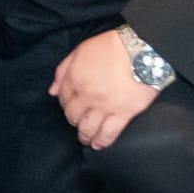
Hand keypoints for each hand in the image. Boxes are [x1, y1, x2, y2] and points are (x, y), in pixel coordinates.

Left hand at [50, 27, 160, 151]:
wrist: (141, 51)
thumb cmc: (112, 47)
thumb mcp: (81, 50)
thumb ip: (63, 70)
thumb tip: (52, 90)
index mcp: (74, 78)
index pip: (63, 99)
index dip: (65, 105)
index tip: (70, 108)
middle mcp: (86, 95)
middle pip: (74, 116)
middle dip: (74, 121)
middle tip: (78, 124)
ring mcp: (104, 106)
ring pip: (88, 128)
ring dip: (85, 136)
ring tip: (86, 139)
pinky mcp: (123, 114)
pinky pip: (109, 133)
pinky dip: (103, 142)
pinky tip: (99, 145)